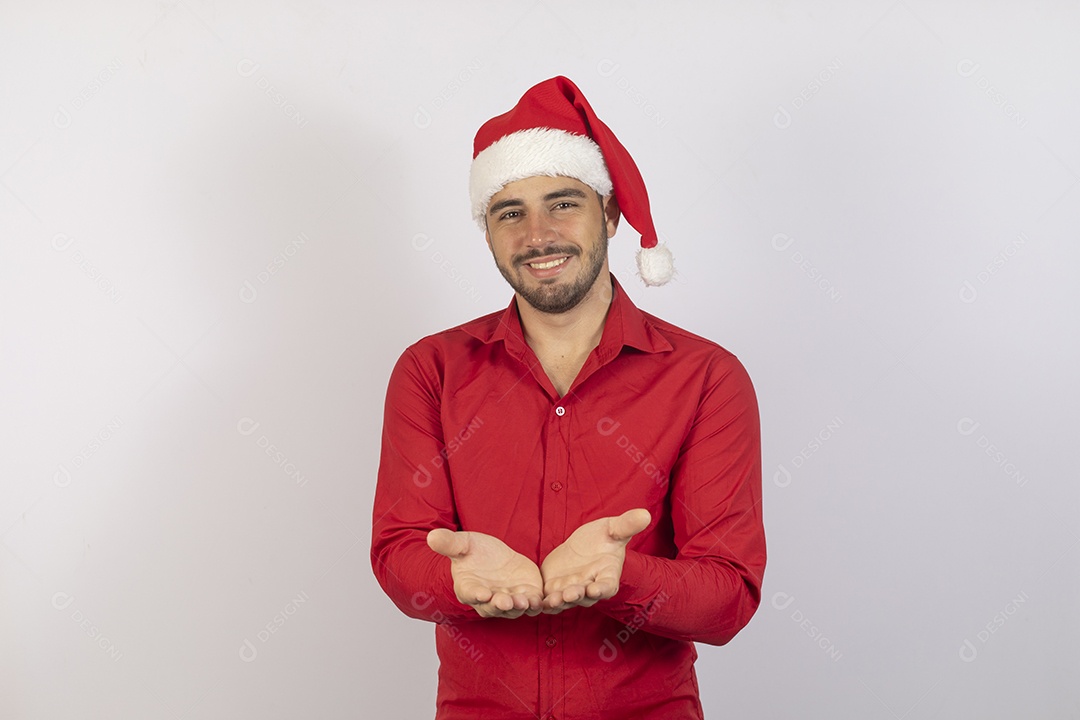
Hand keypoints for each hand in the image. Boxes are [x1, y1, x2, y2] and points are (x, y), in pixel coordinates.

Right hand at [427, 529, 543, 618]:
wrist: (496, 557)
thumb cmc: (475, 552)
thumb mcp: (463, 544)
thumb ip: (450, 543)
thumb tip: (431, 536)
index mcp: (469, 587)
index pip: (470, 593)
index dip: (476, 594)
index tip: (482, 593)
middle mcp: (488, 599)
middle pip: (493, 606)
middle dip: (500, 604)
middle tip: (505, 600)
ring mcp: (508, 600)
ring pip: (513, 609)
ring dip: (519, 607)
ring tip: (524, 601)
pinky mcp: (526, 596)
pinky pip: (531, 604)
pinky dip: (535, 605)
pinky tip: (539, 600)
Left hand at [540, 508, 650, 613]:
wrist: (582, 546)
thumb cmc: (602, 538)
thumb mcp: (613, 529)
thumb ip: (626, 525)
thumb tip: (645, 514)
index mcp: (607, 574)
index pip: (608, 585)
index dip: (602, 588)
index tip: (596, 589)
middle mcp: (591, 587)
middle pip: (585, 596)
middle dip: (577, 595)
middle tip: (570, 593)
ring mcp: (573, 591)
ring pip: (566, 600)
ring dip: (559, 602)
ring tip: (552, 600)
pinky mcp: (556, 590)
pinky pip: (550, 600)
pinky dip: (545, 603)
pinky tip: (537, 602)